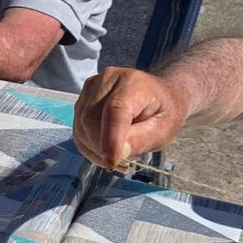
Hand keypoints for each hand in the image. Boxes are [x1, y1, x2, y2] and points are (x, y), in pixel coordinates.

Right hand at [73, 67, 190, 171]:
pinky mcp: (83, 99)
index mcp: (134, 83)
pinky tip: (106, 151)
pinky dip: (89, 146)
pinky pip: (78, 129)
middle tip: (122, 162)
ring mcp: (91, 88)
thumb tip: (118, 154)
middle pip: (90, 119)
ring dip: (94, 149)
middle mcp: (107, 80)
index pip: (115, 110)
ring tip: (117, 156)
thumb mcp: (164, 130)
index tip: (112, 162)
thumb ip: (142, 140)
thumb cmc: (164, 112)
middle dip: (101, 147)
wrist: (159, 96)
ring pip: (80, 126)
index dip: (110, 138)